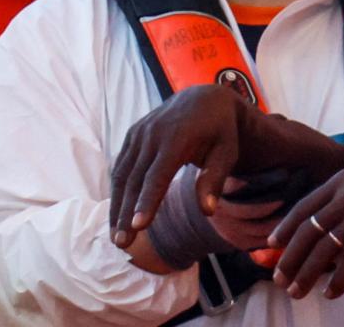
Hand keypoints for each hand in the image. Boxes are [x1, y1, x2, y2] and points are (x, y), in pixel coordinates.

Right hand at [109, 84, 250, 246]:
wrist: (204, 100)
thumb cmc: (220, 132)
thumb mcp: (227, 153)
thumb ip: (214, 180)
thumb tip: (208, 211)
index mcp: (177, 137)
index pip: (158, 174)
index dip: (147, 201)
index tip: (139, 226)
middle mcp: (152, 133)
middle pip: (135, 179)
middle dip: (126, 212)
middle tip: (122, 244)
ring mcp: (138, 133)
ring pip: (122, 175)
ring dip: (117, 207)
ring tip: (117, 237)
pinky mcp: (131, 135)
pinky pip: (121, 167)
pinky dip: (117, 192)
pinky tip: (117, 215)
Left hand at [268, 151, 343, 299]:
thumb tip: (332, 223)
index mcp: (342, 181)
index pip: (303, 208)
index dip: (284, 229)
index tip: (271, 245)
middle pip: (307, 232)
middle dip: (289, 259)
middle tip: (279, 279)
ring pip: (324, 250)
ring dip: (306, 275)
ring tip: (296, 292)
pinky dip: (338, 281)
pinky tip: (332, 293)